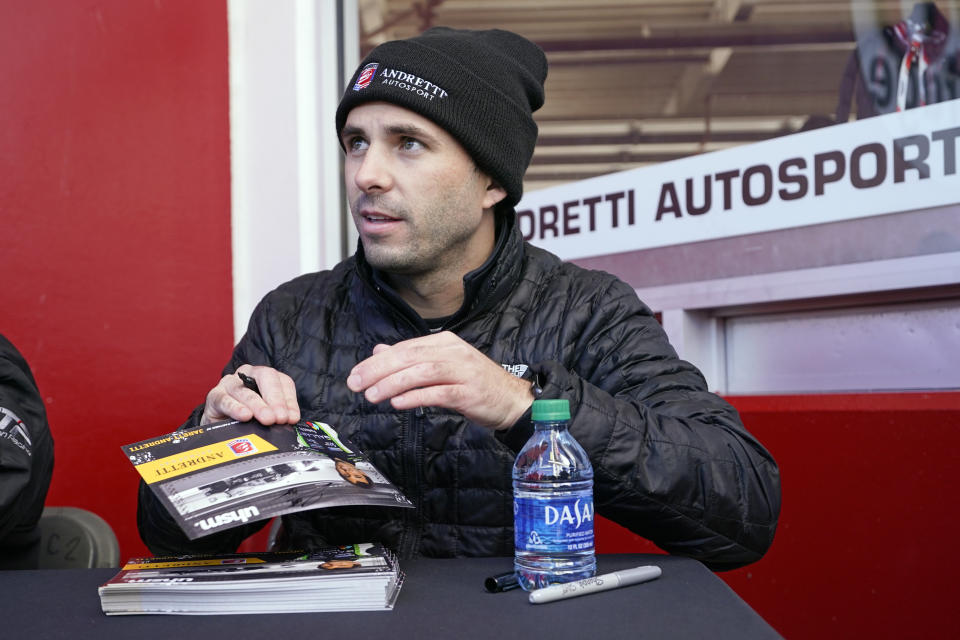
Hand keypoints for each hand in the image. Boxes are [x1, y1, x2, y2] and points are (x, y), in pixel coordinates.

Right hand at [200, 365, 300, 425]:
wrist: (217, 427)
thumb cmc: (245, 419)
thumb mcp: (264, 416)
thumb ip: (276, 416)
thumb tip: (289, 424)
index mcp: (265, 377)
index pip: (283, 381)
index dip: (289, 399)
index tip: (292, 418)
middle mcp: (248, 375)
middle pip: (266, 377)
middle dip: (276, 398)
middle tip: (280, 418)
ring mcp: (229, 383)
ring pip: (245, 390)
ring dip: (258, 405)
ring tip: (267, 419)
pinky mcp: (214, 396)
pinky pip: (225, 399)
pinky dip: (236, 408)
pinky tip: (245, 416)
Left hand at [346, 332, 533, 429]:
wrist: (512, 400)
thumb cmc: (475, 384)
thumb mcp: (442, 367)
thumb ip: (411, 359)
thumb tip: (379, 351)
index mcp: (445, 342)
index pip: (405, 347)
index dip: (377, 361)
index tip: (356, 374)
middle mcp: (454, 352)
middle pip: (410, 357)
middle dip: (378, 370)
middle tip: (356, 384)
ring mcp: (463, 371)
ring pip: (421, 372)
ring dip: (392, 383)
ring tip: (371, 395)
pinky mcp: (469, 392)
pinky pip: (438, 393)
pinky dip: (416, 396)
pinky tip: (397, 403)